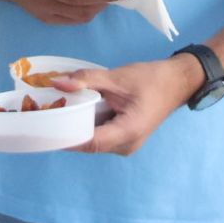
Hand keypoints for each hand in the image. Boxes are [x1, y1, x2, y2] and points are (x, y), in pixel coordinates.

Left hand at [56, 53, 201, 155]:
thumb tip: (56, 83)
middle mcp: (126, 145)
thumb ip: (86, 80)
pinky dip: (89, 123)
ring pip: (93, 140)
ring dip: (78, 125)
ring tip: (58, 109)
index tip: (45, 126)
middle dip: (68, 129)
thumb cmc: (152, 79)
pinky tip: (77, 109)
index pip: (89, 142)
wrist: (178, 81)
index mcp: (127, 133)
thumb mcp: (117, 77)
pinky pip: (101, 135)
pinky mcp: (125, 137)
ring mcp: (126, 144)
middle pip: (89, 143)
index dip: (65, 136)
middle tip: (47, 113)